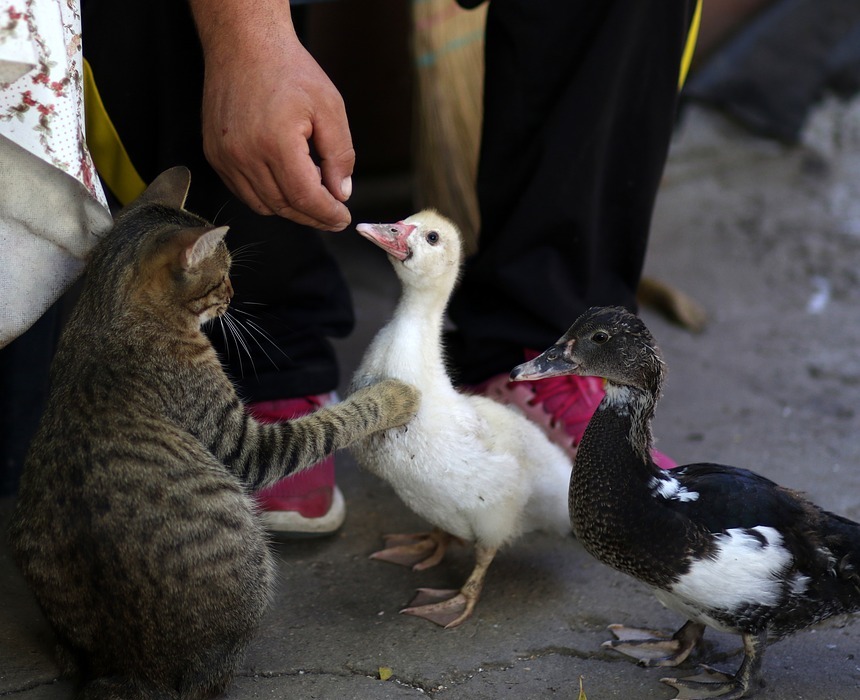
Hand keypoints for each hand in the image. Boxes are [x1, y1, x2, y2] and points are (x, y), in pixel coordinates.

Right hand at [190, 0, 354, 230]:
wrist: (244, 45)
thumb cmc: (288, 70)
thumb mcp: (330, 108)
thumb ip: (340, 155)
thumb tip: (341, 193)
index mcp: (276, 143)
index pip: (305, 197)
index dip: (327, 214)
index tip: (342, 218)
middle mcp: (245, 155)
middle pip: (284, 206)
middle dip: (313, 216)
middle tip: (332, 214)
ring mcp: (225, 157)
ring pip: (263, 204)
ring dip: (291, 208)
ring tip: (312, 195)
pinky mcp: (215, 155)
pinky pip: (243, 192)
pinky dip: (267, 197)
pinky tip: (286, 184)